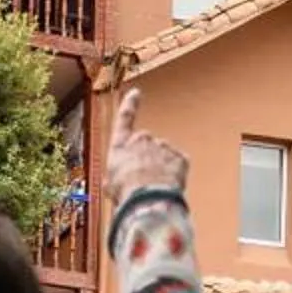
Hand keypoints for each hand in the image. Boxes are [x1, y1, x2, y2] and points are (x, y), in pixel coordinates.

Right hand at [104, 87, 188, 203]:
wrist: (147, 199)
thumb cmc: (124, 193)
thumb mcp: (111, 185)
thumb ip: (116, 176)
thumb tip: (114, 183)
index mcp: (122, 145)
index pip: (125, 119)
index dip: (130, 105)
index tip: (136, 93)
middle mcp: (142, 139)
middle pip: (147, 146)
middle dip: (148, 160)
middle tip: (143, 183)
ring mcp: (163, 147)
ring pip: (164, 157)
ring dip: (161, 170)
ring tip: (154, 190)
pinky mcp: (180, 157)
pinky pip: (178, 165)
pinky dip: (175, 176)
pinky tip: (167, 188)